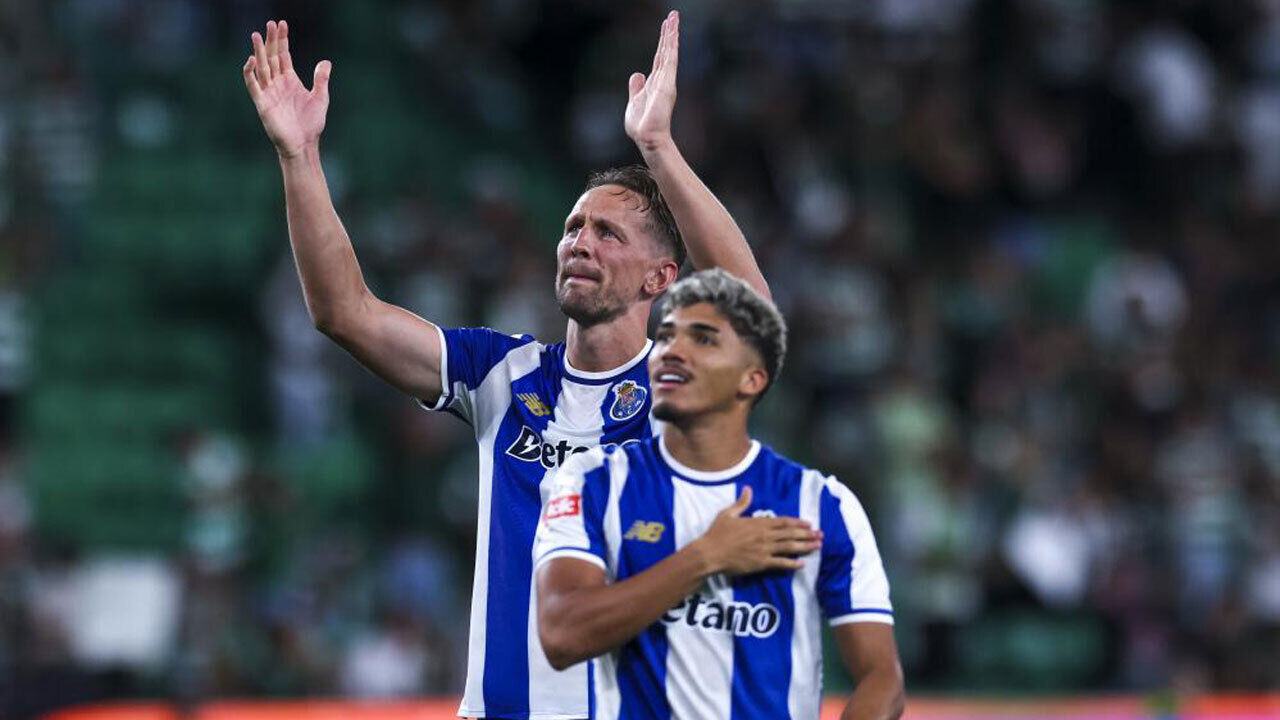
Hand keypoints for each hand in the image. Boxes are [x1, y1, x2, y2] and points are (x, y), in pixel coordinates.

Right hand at [243, 20, 331, 159]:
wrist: (304, 144)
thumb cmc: (311, 123)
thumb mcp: (320, 98)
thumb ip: (321, 79)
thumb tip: (326, 61)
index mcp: (290, 80)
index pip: (283, 55)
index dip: (282, 40)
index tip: (282, 24)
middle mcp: (277, 83)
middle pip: (271, 57)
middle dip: (270, 40)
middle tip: (270, 24)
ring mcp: (269, 92)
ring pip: (261, 67)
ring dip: (258, 51)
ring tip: (257, 35)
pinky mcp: (262, 103)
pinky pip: (253, 85)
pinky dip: (250, 73)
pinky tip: (251, 60)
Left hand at [625, 11, 678, 152]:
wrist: (647, 137)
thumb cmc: (641, 125)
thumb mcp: (634, 102)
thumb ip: (636, 87)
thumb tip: (637, 73)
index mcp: (654, 83)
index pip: (659, 58)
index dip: (662, 43)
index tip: (666, 28)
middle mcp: (663, 79)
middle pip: (666, 50)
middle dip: (669, 33)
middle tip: (673, 15)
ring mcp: (666, 80)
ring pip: (669, 51)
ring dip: (671, 33)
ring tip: (674, 17)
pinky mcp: (667, 82)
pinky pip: (670, 58)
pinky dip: (671, 44)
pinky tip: (673, 32)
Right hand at [692, 487, 821, 575]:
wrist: (710, 553)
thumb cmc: (717, 533)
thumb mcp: (728, 514)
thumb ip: (741, 502)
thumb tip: (748, 488)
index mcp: (758, 523)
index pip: (783, 521)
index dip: (798, 522)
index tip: (809, 523)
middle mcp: (764, 535)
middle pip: (790, 534)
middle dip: (807, 534)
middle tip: (821, 535)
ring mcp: (764, 550)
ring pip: (789, 547)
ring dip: (805, 546)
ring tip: (817, 546)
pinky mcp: (761, 563)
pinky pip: (780, 563)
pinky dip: (792, 564)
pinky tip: (802, 564)